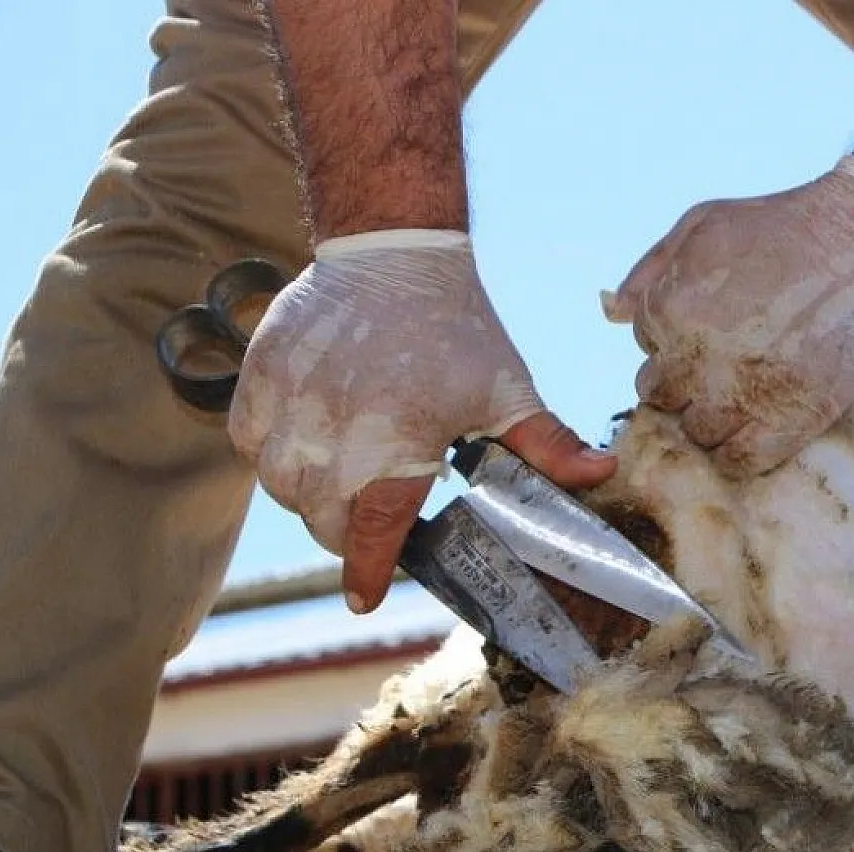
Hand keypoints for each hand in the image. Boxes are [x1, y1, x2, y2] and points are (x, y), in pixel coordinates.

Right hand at [232, 230, 615, 612]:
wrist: (393, 252)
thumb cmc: (456, 328)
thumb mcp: (509, 391)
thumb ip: (550, 445)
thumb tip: (603, 475)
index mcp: (396, 450)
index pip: (372, 538)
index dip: (367, 575)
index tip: (365, 598)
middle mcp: (334, 437)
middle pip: (324, 521)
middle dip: (347, 533)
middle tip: (370, 521)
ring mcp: (290, 407)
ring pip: (281, 487)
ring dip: (308, 497)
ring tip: (340, 483)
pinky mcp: (260, 377)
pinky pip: (249, 441)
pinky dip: (271, 454)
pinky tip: (303, 445)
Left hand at [601, 156, 853, 476]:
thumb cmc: (775, 228)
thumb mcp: (700, 225)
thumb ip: (651, 270)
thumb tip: (611, 312)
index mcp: (671, 311)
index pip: (647, 357)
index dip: (674, 349)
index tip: (709, 337)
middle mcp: (701, 357)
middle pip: (665, 401)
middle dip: (687, 386)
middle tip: (724, 368)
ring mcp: (745, 392)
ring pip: (699, 434)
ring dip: (713, 419)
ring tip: (743, 392)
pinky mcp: (790, 418)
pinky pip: (741, 461)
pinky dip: (739, 452)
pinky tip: (753, 428)